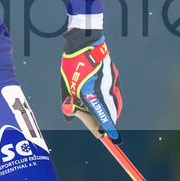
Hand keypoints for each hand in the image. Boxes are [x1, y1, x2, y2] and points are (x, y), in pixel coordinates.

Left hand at [59, 29, 121, 143]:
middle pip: (112, 111)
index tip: (112, 138)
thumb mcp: (65, 85)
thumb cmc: (71, 64)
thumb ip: (67, 103)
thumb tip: (68, 118)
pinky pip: (115, 91)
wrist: (84, 43)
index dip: (108, 128)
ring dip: (111, 109)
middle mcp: (104, 89)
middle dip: (109, 120)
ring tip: (105, 114)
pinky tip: (104, 97)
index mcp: (91, 93)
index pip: (103, 116)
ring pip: (115, 101)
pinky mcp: (115, 76)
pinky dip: (111, 98)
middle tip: (105, 127)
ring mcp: (111, 82)